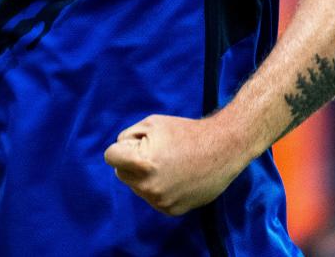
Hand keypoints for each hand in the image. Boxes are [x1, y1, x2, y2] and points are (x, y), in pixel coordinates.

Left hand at [103, 114, 249, 215]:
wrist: (223, 149)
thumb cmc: (185, 132)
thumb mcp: (150, 124)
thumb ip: (127, 137)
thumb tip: (116, 153)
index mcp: (142, 164)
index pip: (111, 157)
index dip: (122, 147)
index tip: (137, 144)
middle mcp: (150, 187)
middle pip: (122, 173)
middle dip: (132, 162)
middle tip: (156, 152)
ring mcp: (161, 201)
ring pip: (137, 186)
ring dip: (145, 176)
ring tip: (169, 163)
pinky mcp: (172, 210)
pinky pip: (153, 197)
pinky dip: (159, 188)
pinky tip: (176, 177)